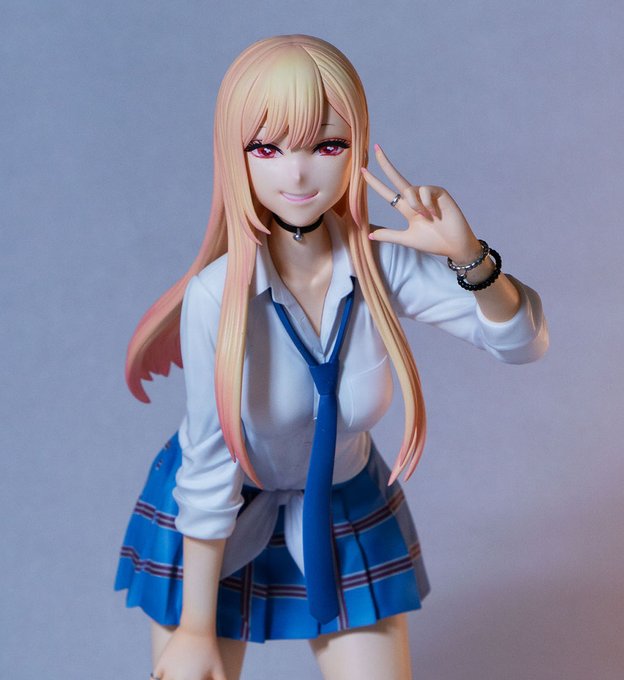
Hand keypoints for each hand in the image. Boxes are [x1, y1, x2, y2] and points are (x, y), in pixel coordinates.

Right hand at [151, 626, 226, 679]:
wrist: (196, 627)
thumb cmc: (210, 648)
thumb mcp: (219, 669)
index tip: (195, 678)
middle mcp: (180, 679)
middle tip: (184, 676)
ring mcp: (168, 673)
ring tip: (174, 677)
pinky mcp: (160, 664)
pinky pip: (153, 679)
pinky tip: (160, 679)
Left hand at [361, 144, 481, 263]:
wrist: (454, 245)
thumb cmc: (433, 243)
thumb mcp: (407, 239)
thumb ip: (389, 236)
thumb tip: (370, 235)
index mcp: (407, 209)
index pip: (388, 193)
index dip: (375, 183)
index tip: (363, 172)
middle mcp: (416, 199)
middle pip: (397, 178)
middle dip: (385, 164)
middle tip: (375, 148)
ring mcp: (427, 194)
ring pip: (410, 190)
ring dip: (415, 206)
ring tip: (427, 218)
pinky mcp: (439, 192)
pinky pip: (424, 190)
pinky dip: (427, 204)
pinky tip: (435, 214)